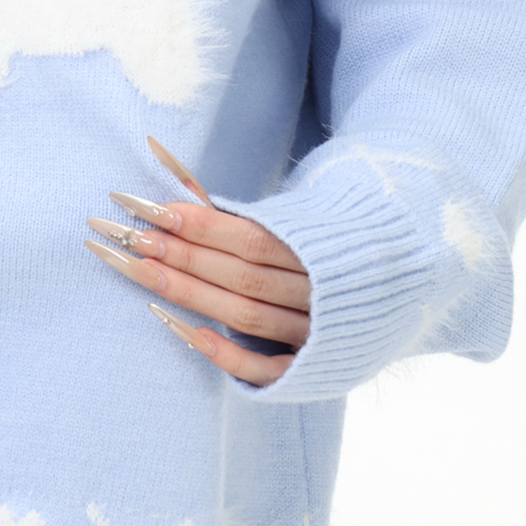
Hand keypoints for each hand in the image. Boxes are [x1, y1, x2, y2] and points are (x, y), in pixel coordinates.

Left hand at [84, 138, 309, 387]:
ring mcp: (316, 332)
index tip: (147, 209)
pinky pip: (267, 368)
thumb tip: (161, 157)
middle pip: (241, 275)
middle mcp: (319, 290)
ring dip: (190, 295)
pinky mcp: (311, 367)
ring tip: (141, 272)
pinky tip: (188, 333)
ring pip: (247, 315)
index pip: (249, 237)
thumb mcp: (295, 217)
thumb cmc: (325, 243)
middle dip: (182, 255)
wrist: (396, 285)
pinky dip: (229, 355)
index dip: (198, 223)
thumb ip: (231, 205)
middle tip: (129, 237)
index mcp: (319, 247)